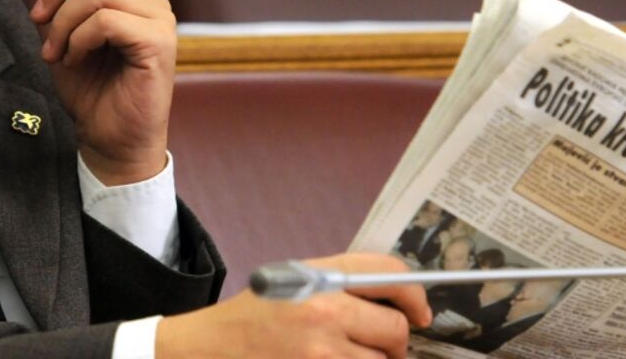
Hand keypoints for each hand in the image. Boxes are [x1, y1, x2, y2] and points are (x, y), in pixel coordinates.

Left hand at [26, 0, 174, 185]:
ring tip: (54, 49)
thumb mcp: (58, 32)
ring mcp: (158, 19)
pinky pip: (106, 19)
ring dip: (63, 19)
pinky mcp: (157, 43)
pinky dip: (77, 38)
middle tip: (38, 17)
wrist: (110, 137)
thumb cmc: (90, 87)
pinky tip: (72, 58)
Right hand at [156, 253, 432, 358]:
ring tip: (343, 358)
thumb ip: (341, 285)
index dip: (414, 295)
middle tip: (377, 345)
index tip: (419, 312)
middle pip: (395, 328)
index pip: (389, 274)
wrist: (206, 351)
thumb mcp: (292, 283)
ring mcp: (323, 356)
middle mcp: (325, 313)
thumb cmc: (251, 319)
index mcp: (318, 277)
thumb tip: (402, 304)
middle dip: (393, 341)